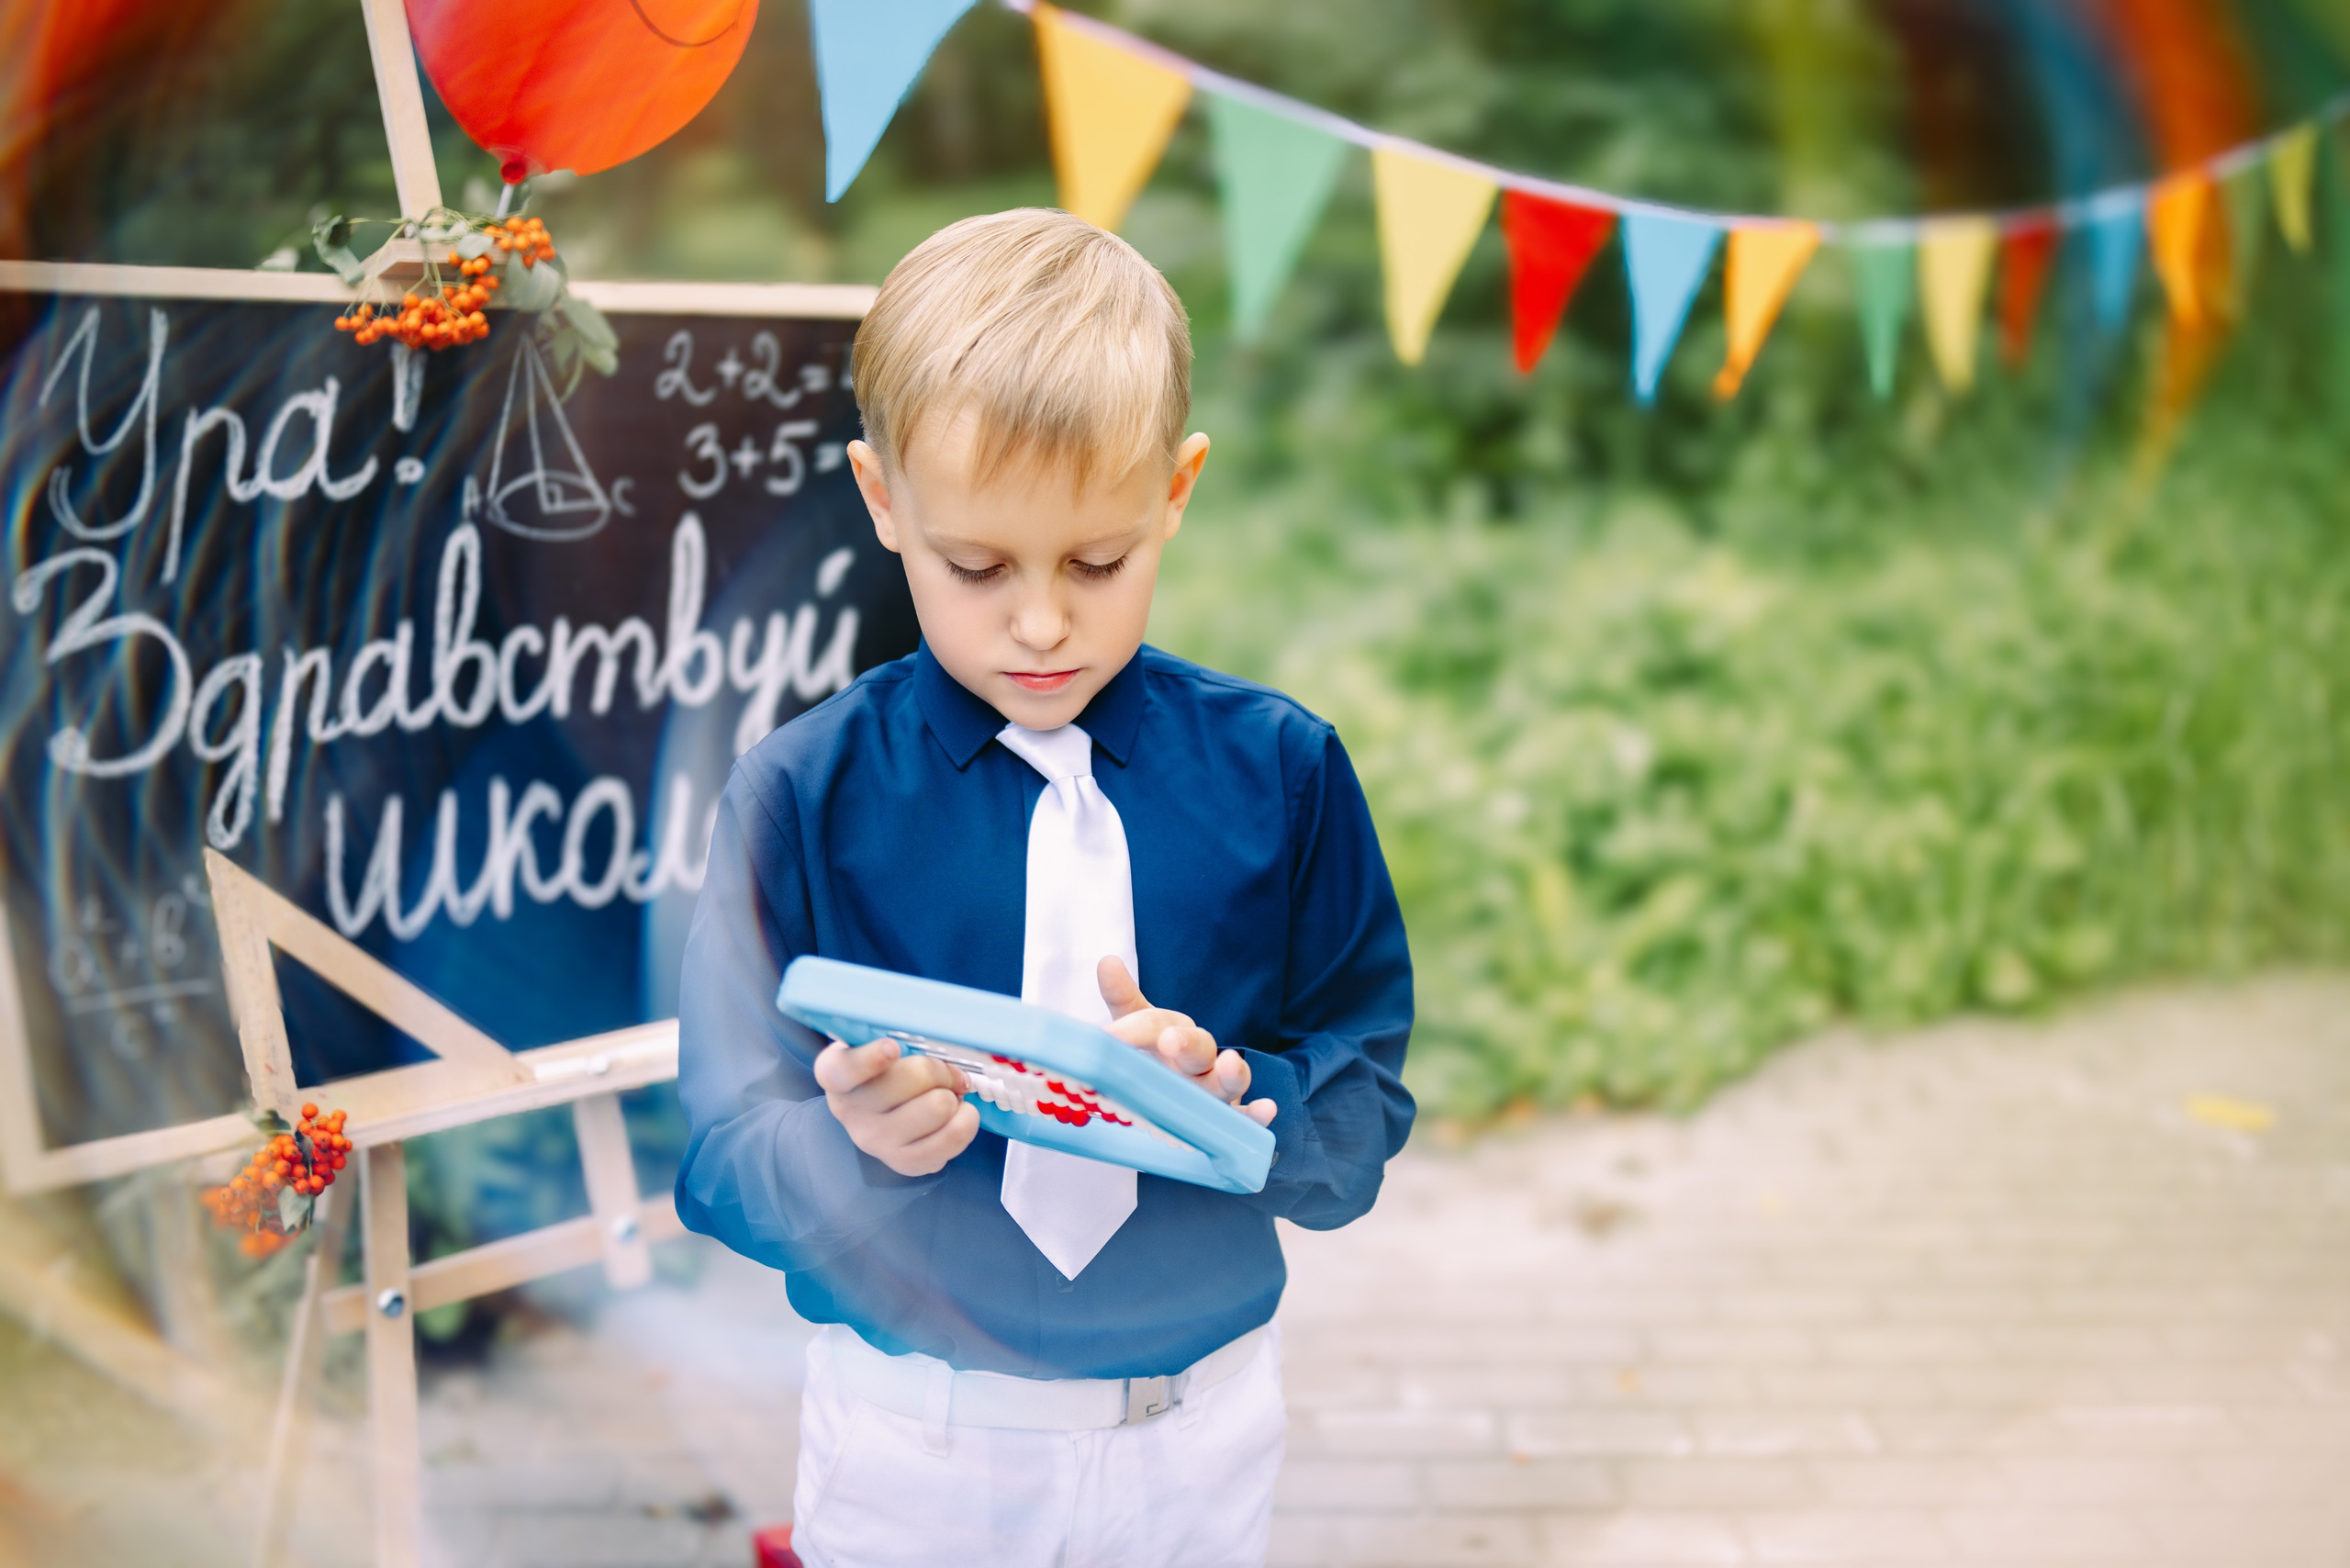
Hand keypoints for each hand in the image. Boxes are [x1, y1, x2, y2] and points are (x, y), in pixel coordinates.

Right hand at [814, 1036, 979, 1175]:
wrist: (881, 1113)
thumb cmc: (887, 1069)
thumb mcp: (882, 1044)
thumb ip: (902, 1039)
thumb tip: (946, 1047)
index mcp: (835, 1073)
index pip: (844, 1069)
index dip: (870, 1059)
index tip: (893, 1048)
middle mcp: (850, 1111)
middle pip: (916, 1077)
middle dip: (942, 1069)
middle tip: (943, 1072)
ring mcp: (875, 1141)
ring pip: (940, 1106)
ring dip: (954, 1096)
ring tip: (946, 1095)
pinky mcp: (903, 1162)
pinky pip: (954, 1137)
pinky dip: (965, 1120)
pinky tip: (956, 1114)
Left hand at [1096, 958, 1276, 1127]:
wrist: (1182, 1092)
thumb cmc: (1160, 1057)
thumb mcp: (1139, 1030)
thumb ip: (1123, 999)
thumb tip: (1107, 961)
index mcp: (1176, 1033)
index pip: (1155, 1025)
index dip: (1131, 1029)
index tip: (1104, 1036)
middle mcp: (1199, 1059)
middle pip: (1198, 1048)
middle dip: (1185, 1043)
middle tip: (1168, 1041)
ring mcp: (1216, 1089)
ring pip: (1230, 1080)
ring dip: (1233, 1073)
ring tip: (1231, 1064)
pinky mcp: (1229, 1118)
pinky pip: (1246, 1118)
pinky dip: (1256, 1115)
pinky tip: (1266, 1110)